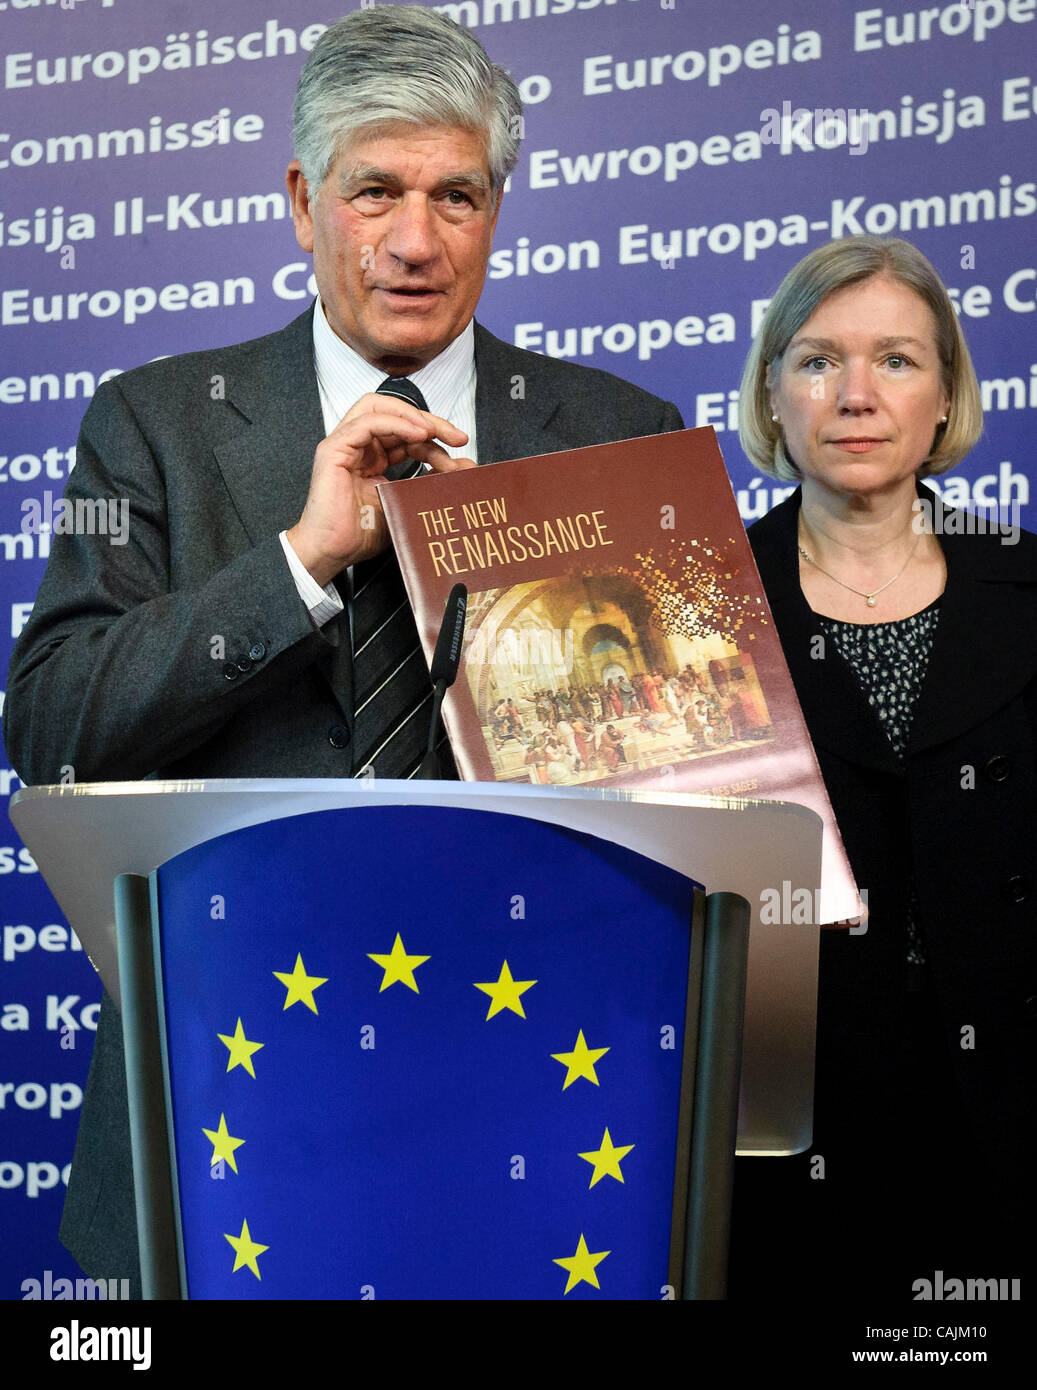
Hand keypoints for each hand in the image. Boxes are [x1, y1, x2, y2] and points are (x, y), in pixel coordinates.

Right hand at [286, 393, 475, 585]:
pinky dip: (396, 423)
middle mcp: (359, 446)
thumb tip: (466, 466)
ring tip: (435, 432)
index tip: (460, 450)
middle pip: (396, 414)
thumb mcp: (407, 501)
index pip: (407, 434)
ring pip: (379, 408)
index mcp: (374, 457)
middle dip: (429, 421)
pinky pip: (367, 422)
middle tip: (456, 437)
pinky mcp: (334, 448)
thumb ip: (433, 481)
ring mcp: (345, 444)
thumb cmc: (362, 533)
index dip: (434, 437)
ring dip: (413, 416)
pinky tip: (418, 435)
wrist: (334, 551)